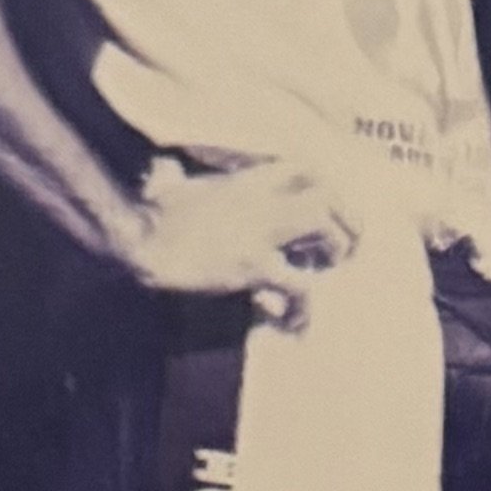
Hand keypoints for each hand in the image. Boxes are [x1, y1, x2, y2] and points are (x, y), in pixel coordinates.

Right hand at [122, 160, 359, 330]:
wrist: (141, 241)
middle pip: (327, 192)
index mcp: (247, 180)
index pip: (304, 168)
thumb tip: (164, 169)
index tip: (332, 206)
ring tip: (329, 268)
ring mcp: (261, 231)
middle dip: (347, 217)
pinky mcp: (255, 265)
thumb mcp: (172, 185)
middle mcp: (262, 200)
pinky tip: (298, 323)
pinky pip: (299, 285)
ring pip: (324, 228)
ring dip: (335, 250)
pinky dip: (305, 307)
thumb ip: (179, 175)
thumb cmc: (149, 216)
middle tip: (349, 242)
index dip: (327, 186)